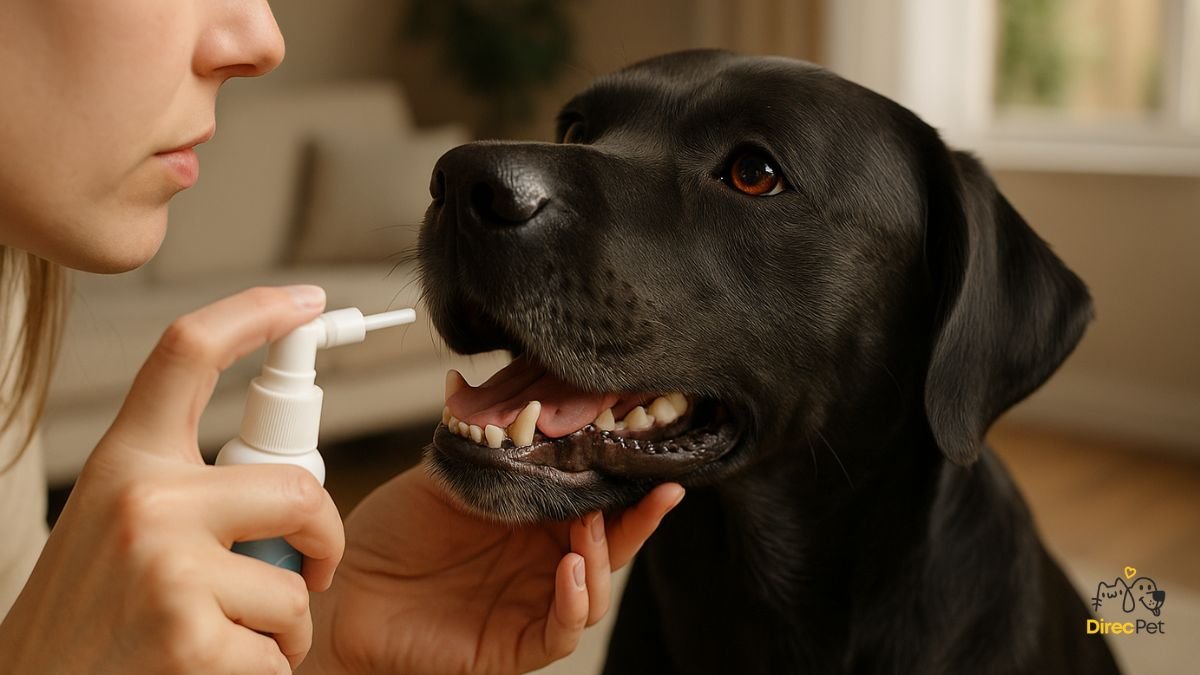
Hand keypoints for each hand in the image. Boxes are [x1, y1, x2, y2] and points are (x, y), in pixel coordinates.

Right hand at [0, 286, 345, 673]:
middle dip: (325, 539)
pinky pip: (280, 651)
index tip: (307, 300)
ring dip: (286, 624)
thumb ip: (188, 486)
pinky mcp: (187, 637)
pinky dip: (267, 670)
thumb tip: (285, 476)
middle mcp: (145, 500)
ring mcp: (166, 567)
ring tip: (232, 635)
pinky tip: (214, 671)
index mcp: (128, 460)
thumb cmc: (89, 608)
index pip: (189, 353)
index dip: (255, 312)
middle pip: (299, 488)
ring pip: (297, 586)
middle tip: (312, 569)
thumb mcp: (115, 519)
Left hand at [302, 463, 682, 674]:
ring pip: (595, 589)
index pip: (595, 501)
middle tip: (655, 490)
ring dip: (603, 557)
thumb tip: (484, 382)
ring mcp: (531, 603)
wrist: (346, 589)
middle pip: (611, 545)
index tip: (653, 452)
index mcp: (534, 521)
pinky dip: (574, 603)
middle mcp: (541, 562)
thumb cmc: (392, 535)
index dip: (627, 482)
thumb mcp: (443, 476)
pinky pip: (561, 631)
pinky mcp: (514, 643)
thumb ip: (478, 439)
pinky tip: (569, 570)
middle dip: (639, 520)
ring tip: (589, 526)